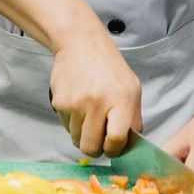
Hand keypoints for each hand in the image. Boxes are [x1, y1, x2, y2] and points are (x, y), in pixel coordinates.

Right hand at [50, 32, 140, 157]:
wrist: (81, 44)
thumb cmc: (110, 68)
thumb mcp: (132, 89)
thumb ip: (133, 118)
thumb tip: (129, 145)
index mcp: (121, 100)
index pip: (116, 139)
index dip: (114, 149)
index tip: (113, 147)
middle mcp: (98, 103)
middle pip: (91, 147)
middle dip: (95, 149)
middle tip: (98, 139)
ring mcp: (76, 104)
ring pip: (77, 139)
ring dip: (83, 134)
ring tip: (89, 115)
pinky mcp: (60, 103)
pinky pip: (66, 127)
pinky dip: (73, 122)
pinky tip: (79, 104)